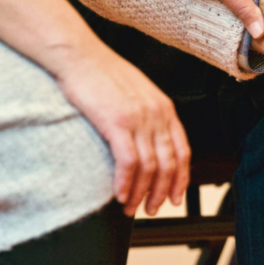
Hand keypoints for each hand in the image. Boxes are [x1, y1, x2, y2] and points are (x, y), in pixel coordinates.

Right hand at [51, 43, 190, 216]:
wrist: (80, 56)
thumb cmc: (103, 74)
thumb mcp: (137, 92)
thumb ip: (148, 115)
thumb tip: (149, 142)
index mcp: (164, 108)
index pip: (183, 151)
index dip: (181, 178)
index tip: (175, 197)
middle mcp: (157, 114)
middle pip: (169, 164)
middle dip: (161, 192)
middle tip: (151, 209)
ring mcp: (139, 118)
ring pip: (149, 167)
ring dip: (141, 193)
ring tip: (131, 207)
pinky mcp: (117, 122)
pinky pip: (128, 162)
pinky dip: (125, 183)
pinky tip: (119, 194)